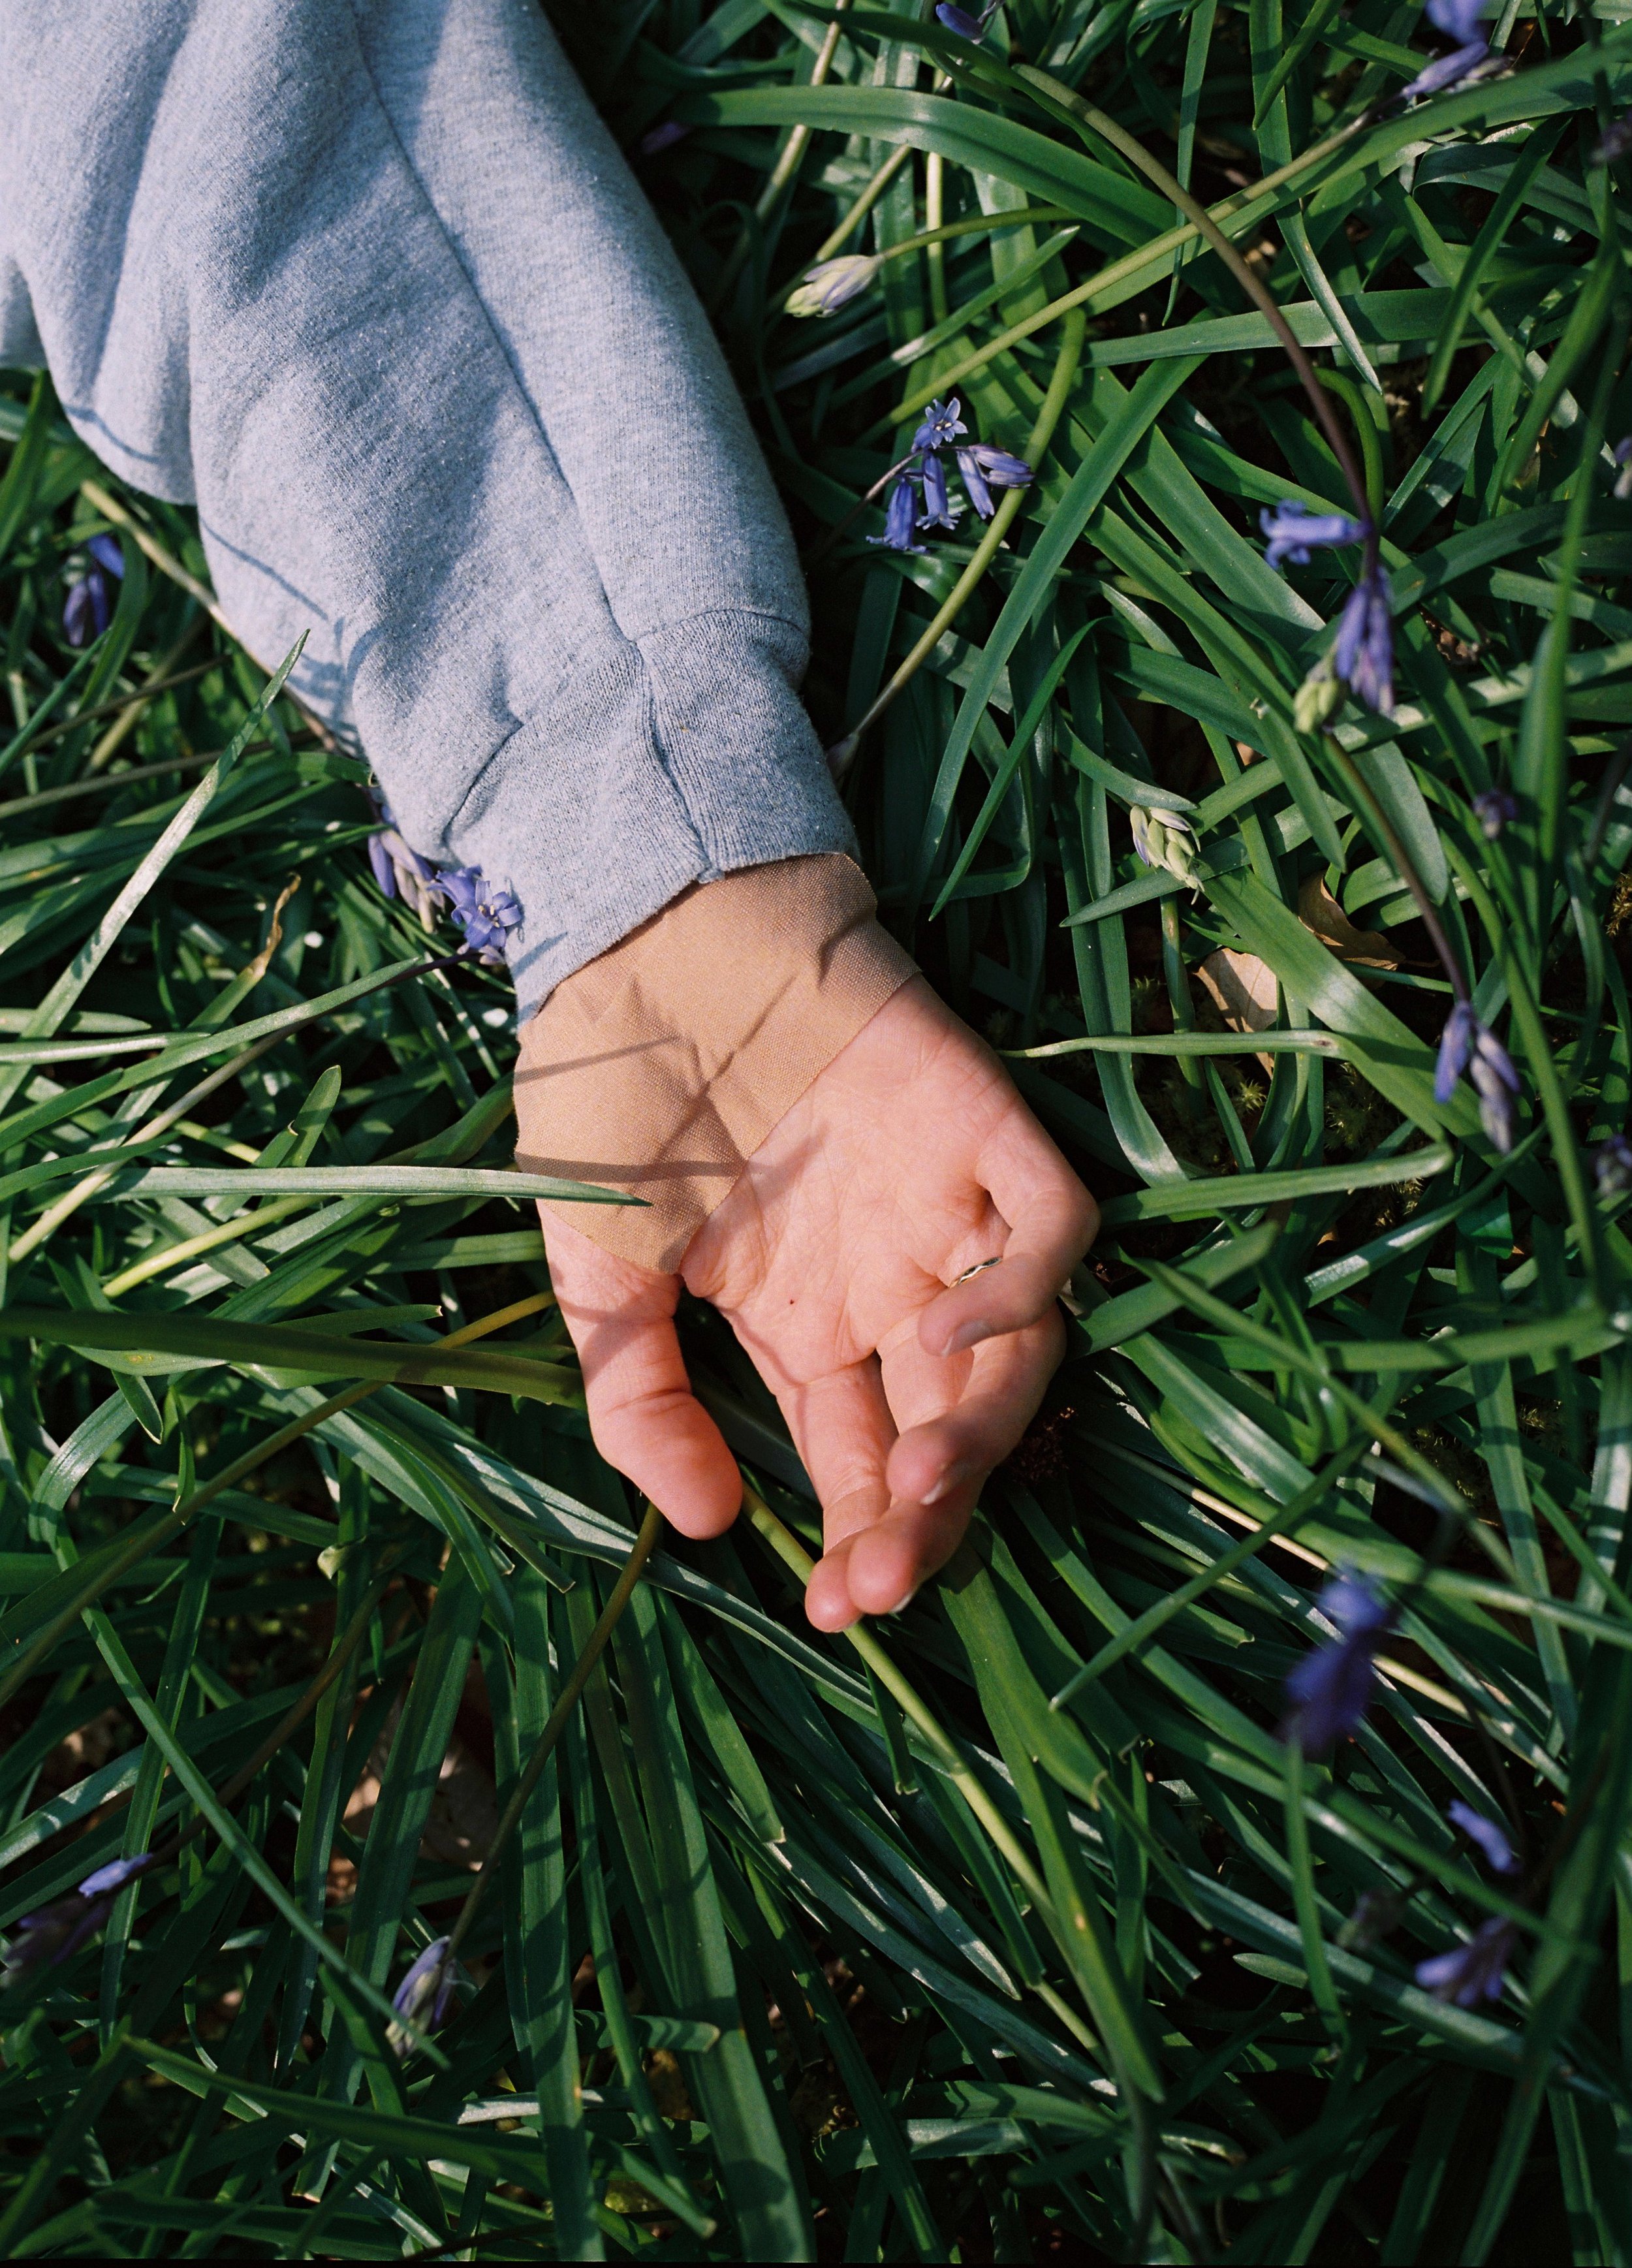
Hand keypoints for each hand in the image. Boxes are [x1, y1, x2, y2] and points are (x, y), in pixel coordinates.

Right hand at [538, 977, 1096, 1628]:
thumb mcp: (598, 1275)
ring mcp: (945, 1212)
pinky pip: (1050, 1223)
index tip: (841, 1611)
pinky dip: (1028, 1284)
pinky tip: (961, 1329)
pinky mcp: (984, 1129)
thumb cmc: (616, 1102)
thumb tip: (710, 1524)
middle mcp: (890, 1287)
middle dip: (927, 1520)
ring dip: (982, 1431)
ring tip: (923, 1489)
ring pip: (1016, 1350)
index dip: (864, 1541)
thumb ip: (637, 1397)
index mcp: (807, 1329)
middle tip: (885, 1582)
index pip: (863, 1463)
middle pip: (946, 1429)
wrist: (646, 941)